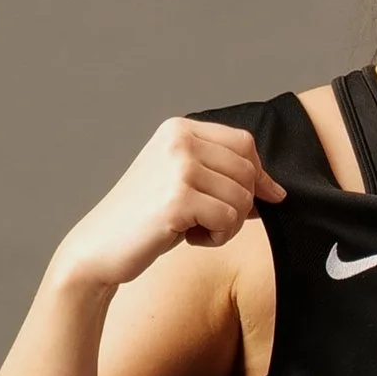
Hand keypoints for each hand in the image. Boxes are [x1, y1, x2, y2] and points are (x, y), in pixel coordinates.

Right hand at [54, 118, 284, 293]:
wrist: (99, 245)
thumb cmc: (146, 218)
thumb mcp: (184, 183)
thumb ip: (223, 175)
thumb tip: (277, 191)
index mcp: (179, 129)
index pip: (244, 143)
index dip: (259, 174)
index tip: (264, 198)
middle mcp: (179, 141)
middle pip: (248, 171)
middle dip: (241, 205)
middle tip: (210, 221)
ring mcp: (178, 168)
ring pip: (242, 198)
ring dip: (229, 225)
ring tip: (196, 229)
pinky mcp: (178, 200)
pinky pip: (229, 221)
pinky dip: (217, 238)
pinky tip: (189, 238)